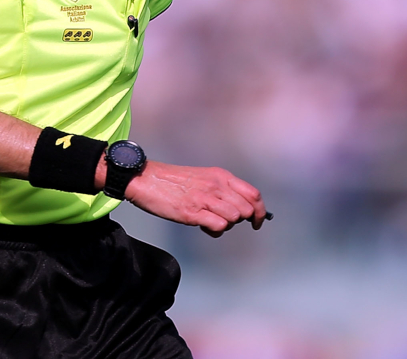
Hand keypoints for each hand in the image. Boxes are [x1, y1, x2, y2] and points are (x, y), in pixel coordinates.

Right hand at [124, 161, 266, 236]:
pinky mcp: (192, 212)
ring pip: (234, 218)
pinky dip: (215, 230)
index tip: (257, 222)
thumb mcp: (202, 177)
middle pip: (246, 210)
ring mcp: (204, 198)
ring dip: (225, 226)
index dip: (260, 211)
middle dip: (240, 221)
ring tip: (209, 223)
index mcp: (220, 176)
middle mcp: (216, 185)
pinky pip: (219, 225)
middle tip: (223, 221)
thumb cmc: (173, 181)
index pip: (253, 195)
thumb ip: (221, 189)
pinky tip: (202, 226)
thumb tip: (239, 209)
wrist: (145, 178)